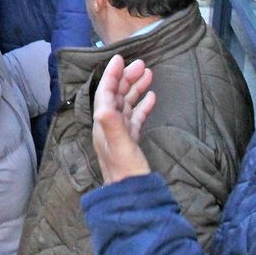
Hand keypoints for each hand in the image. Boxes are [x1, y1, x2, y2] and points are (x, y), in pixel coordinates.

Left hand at [90, 54, 155, 183]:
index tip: (120, 58)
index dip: (111, 75)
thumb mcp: (121, 147)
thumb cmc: (126, 172)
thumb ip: (112, 126)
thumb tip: (104, 107)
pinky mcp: (130, 141)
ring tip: (148, 74)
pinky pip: (135, 118)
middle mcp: (109, 127)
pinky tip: (151, 98)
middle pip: (116, 96)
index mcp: (103, 124)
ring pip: (126, 105)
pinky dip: (142, 106)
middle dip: (126, 78)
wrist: (132, 195)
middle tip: (142, 64)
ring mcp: (120, 134)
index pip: (105, 93)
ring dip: (135, 89)